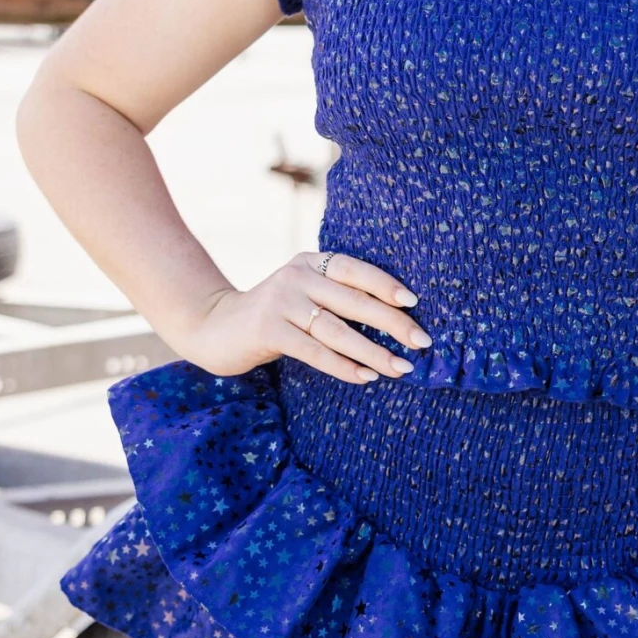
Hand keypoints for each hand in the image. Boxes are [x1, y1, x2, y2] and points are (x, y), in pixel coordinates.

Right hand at [179, 250, 431, 382]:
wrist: (216, 327)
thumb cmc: (274, 315)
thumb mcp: (303, 294)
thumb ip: (336, 297)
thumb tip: (396, 319)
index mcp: (312, 261)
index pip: (356, 270)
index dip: (386, 285)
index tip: (414, 303)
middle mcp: (297, 275)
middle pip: (354, 301)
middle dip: (392, 322)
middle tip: (422, 342)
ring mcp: (280, 301)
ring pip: (337, 330)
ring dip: (373, 351)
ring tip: (401, 367)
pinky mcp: (267, 329)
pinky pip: (314, 351)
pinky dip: (343, 366)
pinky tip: (366, 377)